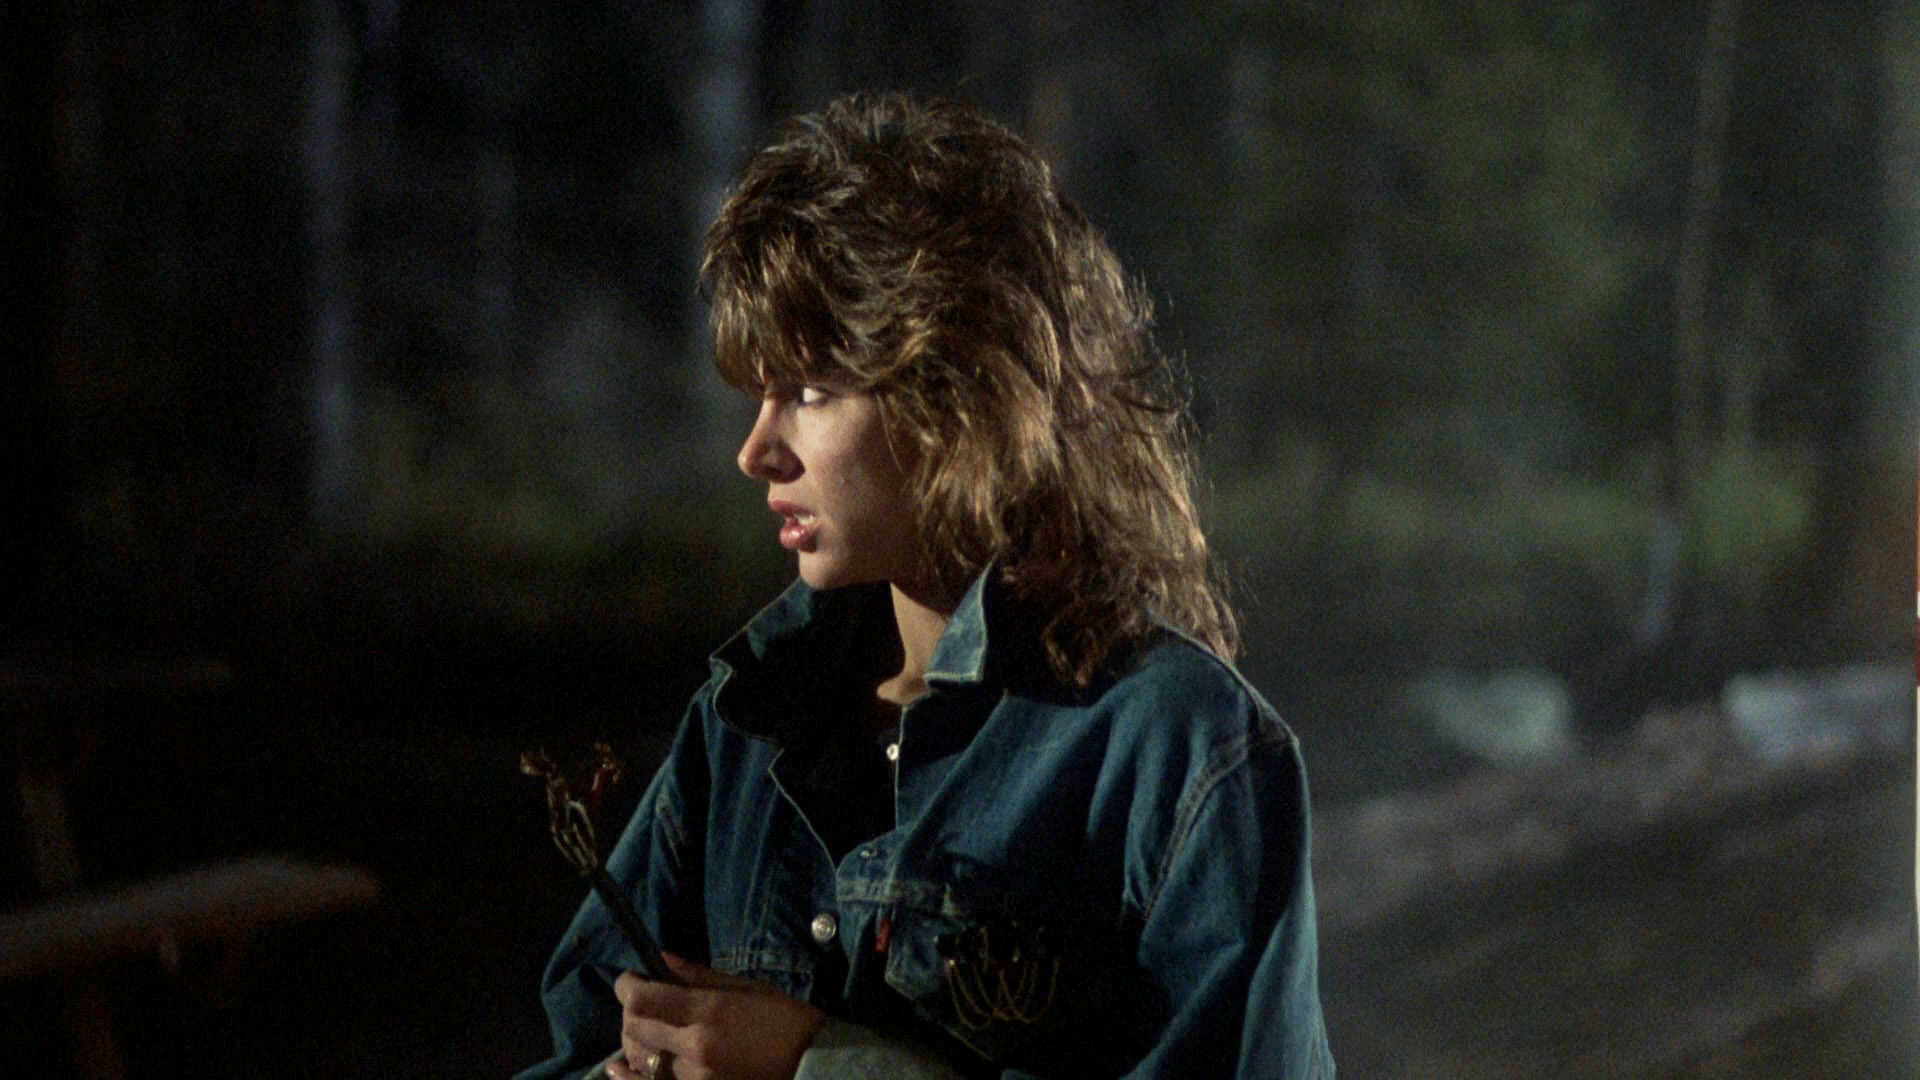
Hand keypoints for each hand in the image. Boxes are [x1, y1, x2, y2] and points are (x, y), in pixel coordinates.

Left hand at [607, 953, 826, 1079]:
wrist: (812, 1065)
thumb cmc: (784, 1020)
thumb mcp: (746, 989)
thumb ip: (698, 976)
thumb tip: (660, 958)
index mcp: (709, 1012)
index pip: (644, 998)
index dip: (627, 986)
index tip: (629, 979)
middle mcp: (694, 1047)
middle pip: (635, 1029)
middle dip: (629, 1011)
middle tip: (637, 1001)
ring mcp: (694, 1078)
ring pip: (641, 1059)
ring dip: (633, 1041)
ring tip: (638, 1031)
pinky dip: (632, 1076)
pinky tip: (618, 1069)